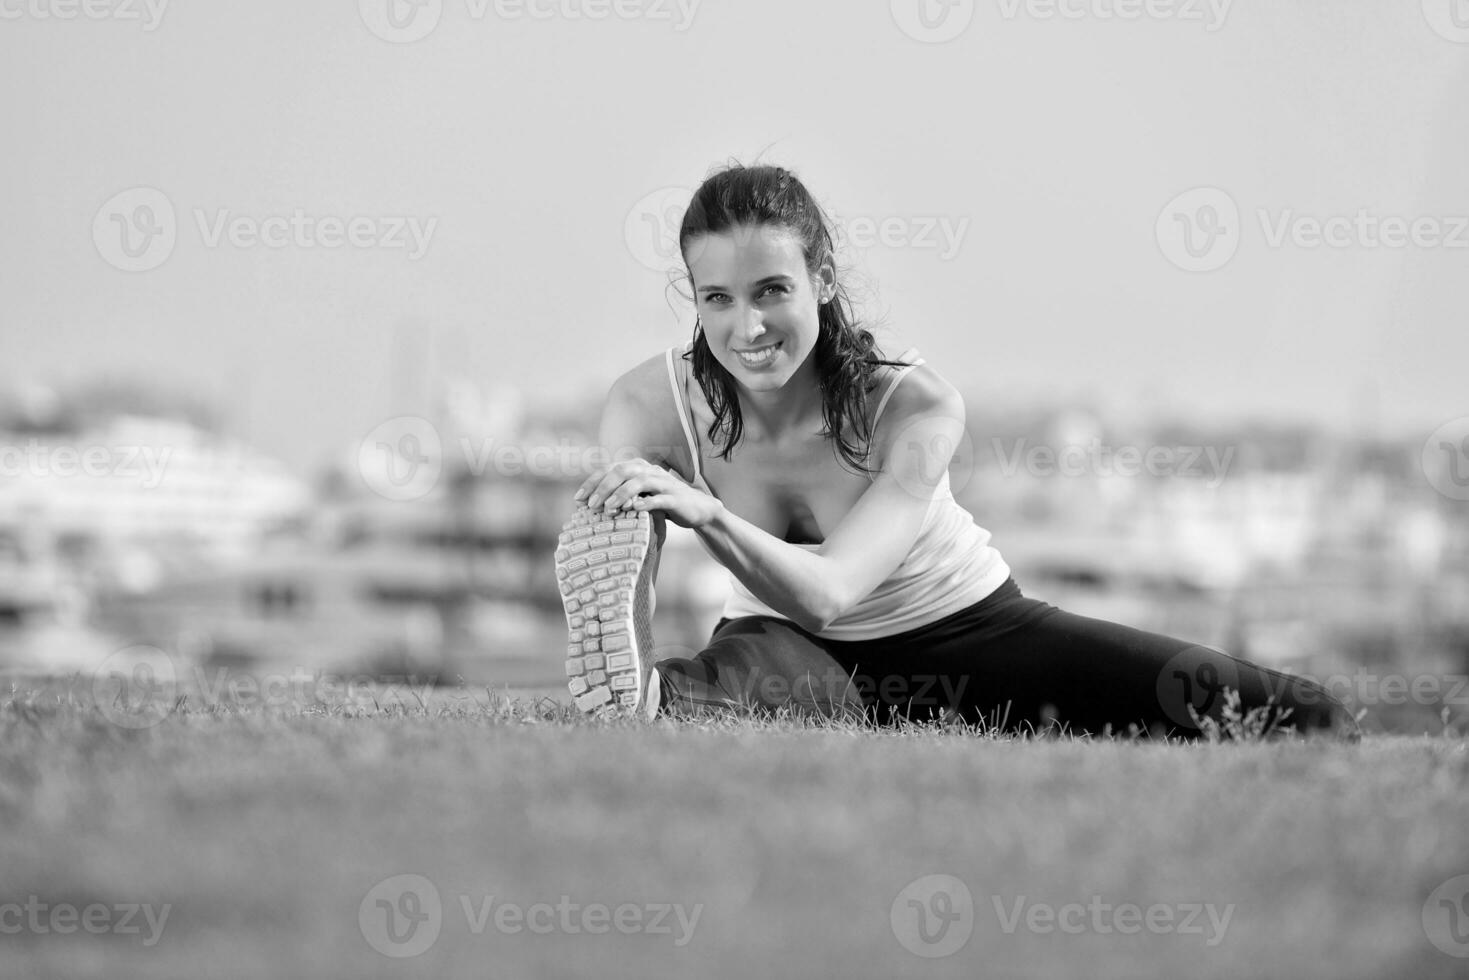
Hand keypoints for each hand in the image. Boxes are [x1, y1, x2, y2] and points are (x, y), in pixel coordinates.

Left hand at [574, 457, 722, 528]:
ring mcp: (664, 483)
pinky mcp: (676, 498)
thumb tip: (592, 505)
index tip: (578, 499)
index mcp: (639, 469)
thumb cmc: (663, 504)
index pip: (610, 470)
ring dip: (621, 494)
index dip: (592, 483)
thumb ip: (621, 495)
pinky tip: (634, 509)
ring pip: (639, 482)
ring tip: (608, 508)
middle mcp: (650, 472)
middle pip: (622, 471)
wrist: (697, 509)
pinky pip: (659, 498)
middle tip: (591, 505)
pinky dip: (646, 502)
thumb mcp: (640, 497)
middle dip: (604, 487)